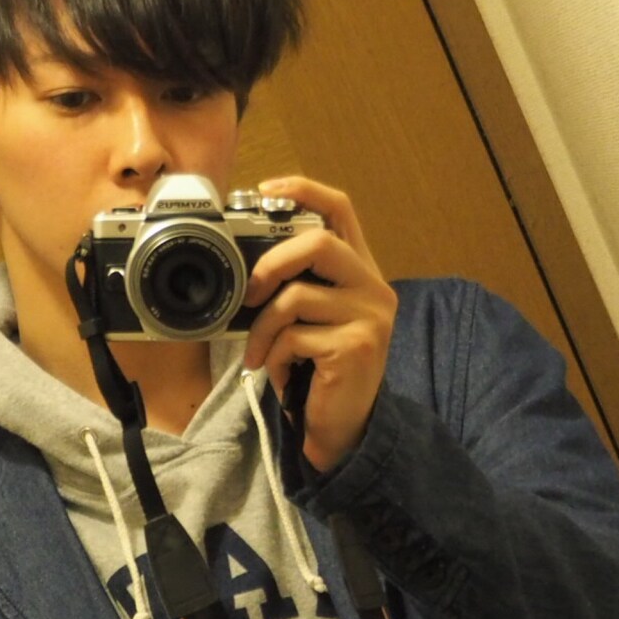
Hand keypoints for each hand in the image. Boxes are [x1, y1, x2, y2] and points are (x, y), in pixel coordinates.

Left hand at [242, 176, 397, 472]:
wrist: (342, 429)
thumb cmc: (318, 372)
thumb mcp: (308, 320)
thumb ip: (294, 286)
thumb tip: (245, 268)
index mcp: (361, 272)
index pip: (341, 210)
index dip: (304, 190)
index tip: (265, 189)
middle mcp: (374, 288)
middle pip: (319, 243)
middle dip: (272, 263)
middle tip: (249, 291)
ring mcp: (369, 318)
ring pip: (296, 297)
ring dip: (263, 328)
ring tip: (257, 351)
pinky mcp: (355, 348)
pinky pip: (294, 337)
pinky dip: (272, 356)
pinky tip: (277, 371)